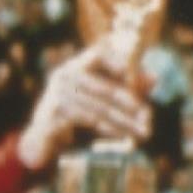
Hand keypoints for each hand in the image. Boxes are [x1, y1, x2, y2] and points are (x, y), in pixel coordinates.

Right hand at [17, 44, 155, 173]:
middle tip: (149, 118)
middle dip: (131, 104)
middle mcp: (64, 75)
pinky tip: (123, 134)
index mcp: (74, 66)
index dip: (120, 64)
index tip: (139, 78)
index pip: (100, 54)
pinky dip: (109, 128)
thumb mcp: (96, 96)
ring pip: (100, 107)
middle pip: (105, 88)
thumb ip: (123, 86)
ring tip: (142, 131)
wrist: (38, 138)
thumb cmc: (71, 113)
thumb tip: (154, 78)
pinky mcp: (54, 113)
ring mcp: (58, 94)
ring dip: (124, 121)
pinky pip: (90, 119)